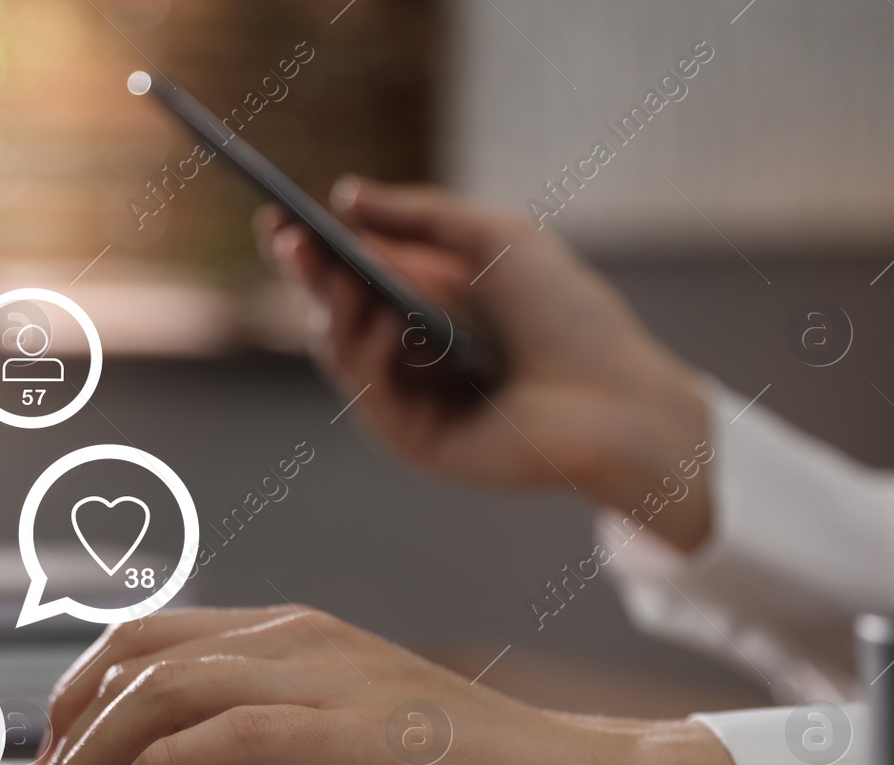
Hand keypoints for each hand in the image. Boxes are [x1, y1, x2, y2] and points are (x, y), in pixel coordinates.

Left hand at [39, 606, 787, 764]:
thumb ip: (238, 764)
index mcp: (293, 637)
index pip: (152, 641)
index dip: (82, 697)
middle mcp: (302, 638)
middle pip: (141, 658)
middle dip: (68, 730)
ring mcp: (330, 675)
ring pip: (168, 691)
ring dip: (94, 761)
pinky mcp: (358, 727)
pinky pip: (226, 736)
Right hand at [259, 178, 711, 551]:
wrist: (616, 395)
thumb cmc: (567, 316)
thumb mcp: (497, 239)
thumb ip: (422, 215)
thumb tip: (344, 194)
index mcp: (422, 300)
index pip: (348, 272)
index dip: (310, 247)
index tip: (277, 213)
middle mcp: (405, 350)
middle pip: (331, 309)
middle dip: (307, 273)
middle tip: (288, 238)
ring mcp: (406, 397)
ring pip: (340, 350)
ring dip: (334, 309)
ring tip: (339, 274)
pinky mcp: (414, 440)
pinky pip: (370, 393)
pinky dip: (371, 355)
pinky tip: (387, 324)